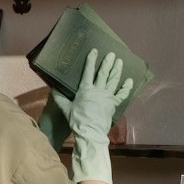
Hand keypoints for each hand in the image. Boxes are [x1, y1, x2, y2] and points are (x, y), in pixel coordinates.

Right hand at [56, 49, 132, 183]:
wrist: (90, 132)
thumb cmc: (77, 120)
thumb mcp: (66, 109)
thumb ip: (60, 98)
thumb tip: (53, 90)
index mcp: (85, 89)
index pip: (88, 72)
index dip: (91, 60)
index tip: (94, 51)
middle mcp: (98, 90)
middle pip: (104, 74)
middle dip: (108, 63)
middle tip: (112, 54)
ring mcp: (107, 97)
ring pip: (114, 80)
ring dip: (117, 70)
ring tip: (120, 61)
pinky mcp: (113, 104)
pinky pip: (122, 95)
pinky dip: (126, 88)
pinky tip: (130, 81)